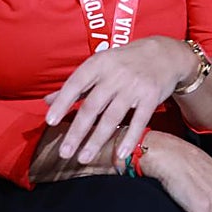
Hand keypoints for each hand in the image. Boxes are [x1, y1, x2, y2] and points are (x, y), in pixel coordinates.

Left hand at [44, 36, 197, 163]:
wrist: (164, 54)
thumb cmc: (125, 62)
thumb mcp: (100, 65)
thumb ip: (76, 85)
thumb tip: (47, 101)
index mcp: (99, 63)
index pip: (76, 83)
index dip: (63, 102)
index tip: (50, 121)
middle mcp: (116, 74)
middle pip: (92, 106)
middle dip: (77, 131)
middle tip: (64, 152)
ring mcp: (134, 86)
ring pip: (112, 117)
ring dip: (96, 140)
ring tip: (83, 158)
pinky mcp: (151, 96)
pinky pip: (139, 121)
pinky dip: (129, 138)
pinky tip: (119, 154)